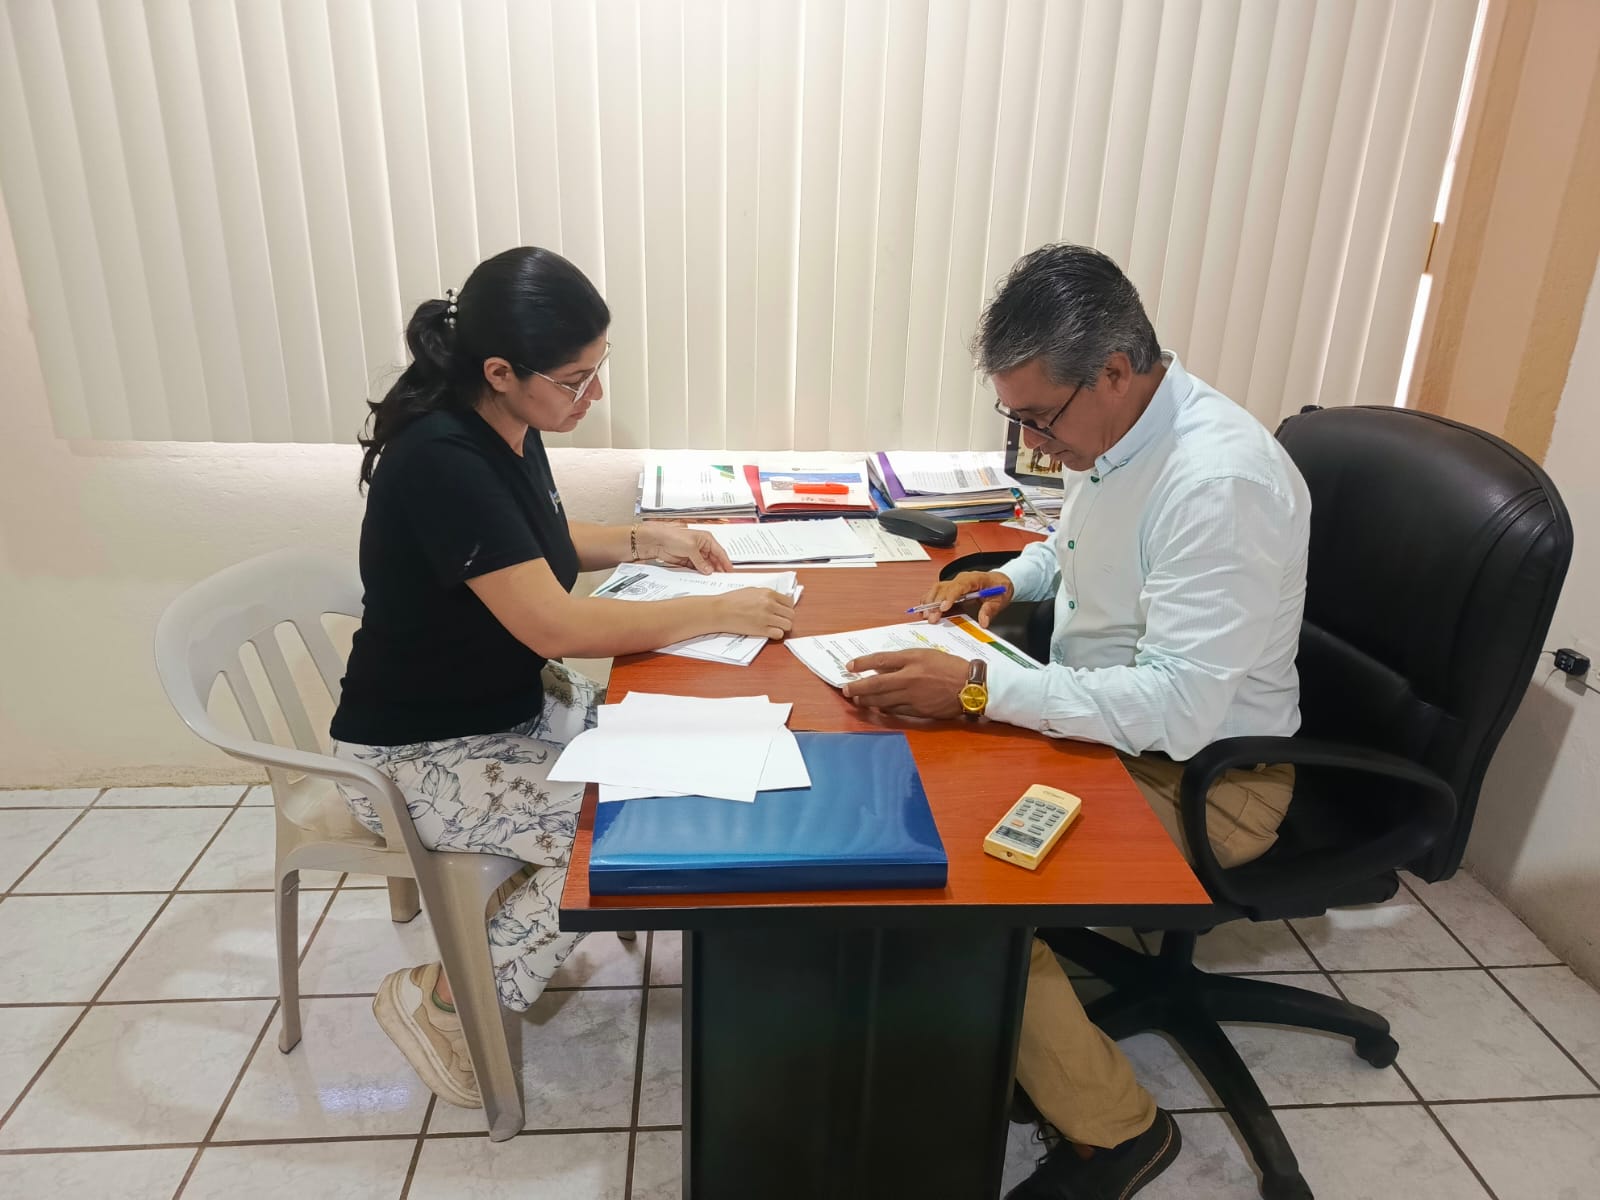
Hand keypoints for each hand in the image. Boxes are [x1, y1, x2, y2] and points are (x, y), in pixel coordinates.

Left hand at [639, 524, 731, 573]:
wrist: (657, 541)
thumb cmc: (674, 537)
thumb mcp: (691, 548)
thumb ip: (701, 561)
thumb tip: (708, 570)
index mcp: (706, 539)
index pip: (719, 552)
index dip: (725, 562)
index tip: (730, 570)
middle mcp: (702, 546)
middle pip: (713, 560)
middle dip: (717, 568)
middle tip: (722, 578)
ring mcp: (695, 554)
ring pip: (705, 566)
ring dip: (707, 572)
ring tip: (712, 580)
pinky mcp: (687, 561)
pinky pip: (696, 569)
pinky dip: (699, 573)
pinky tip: (701, 578)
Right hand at [711, 588, 796, 639]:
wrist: (720, 610)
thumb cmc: (732, 600)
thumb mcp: (752, 591)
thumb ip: (766, 595)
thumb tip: (777, 601)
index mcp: (768, 593)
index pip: (789, 602)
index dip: (787, 608)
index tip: (782, 611)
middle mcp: (770, 604)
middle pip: (791, 614)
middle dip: (786, 618)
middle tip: (779, 620)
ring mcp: (766, 617)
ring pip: (788, 625)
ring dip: (782, 627)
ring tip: (774, 626)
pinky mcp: (761, 629)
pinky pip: (779, 634)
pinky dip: (776, 634)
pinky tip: (769, 632)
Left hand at [840, 649, 970, 718]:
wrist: (971, 686)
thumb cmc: (950, 667)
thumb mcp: (927, 654)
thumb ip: (905, 660)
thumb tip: (882, 666)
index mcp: (912, 658)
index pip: (880, 660)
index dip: (862, 663)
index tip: (850, 666)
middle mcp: (909, 677)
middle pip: (875, 684)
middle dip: (857, 687)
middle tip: (845, 689)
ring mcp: (912, 696)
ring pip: (882, 700)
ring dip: (866, 700)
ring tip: (856, 699)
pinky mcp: (917, 710)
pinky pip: (894, 710)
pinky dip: (883, 709)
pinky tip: (877, 707)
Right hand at [918, 571, 1012, 626]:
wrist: (999, 581)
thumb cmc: (998, 588)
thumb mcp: (999, 600)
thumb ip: (990, 610)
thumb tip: (983, 621)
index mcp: (973, 579)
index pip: (958, 586)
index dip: (949, 597)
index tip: (943, 608)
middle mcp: (960, 579)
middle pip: (943, 588)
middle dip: (935, 604)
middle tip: (932, 618)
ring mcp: (954, 583)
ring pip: (936, 589)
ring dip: (929, 602)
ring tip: (925, 616)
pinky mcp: (950, 589)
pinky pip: (936, 592)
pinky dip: (928, 601)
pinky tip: (924, 611)